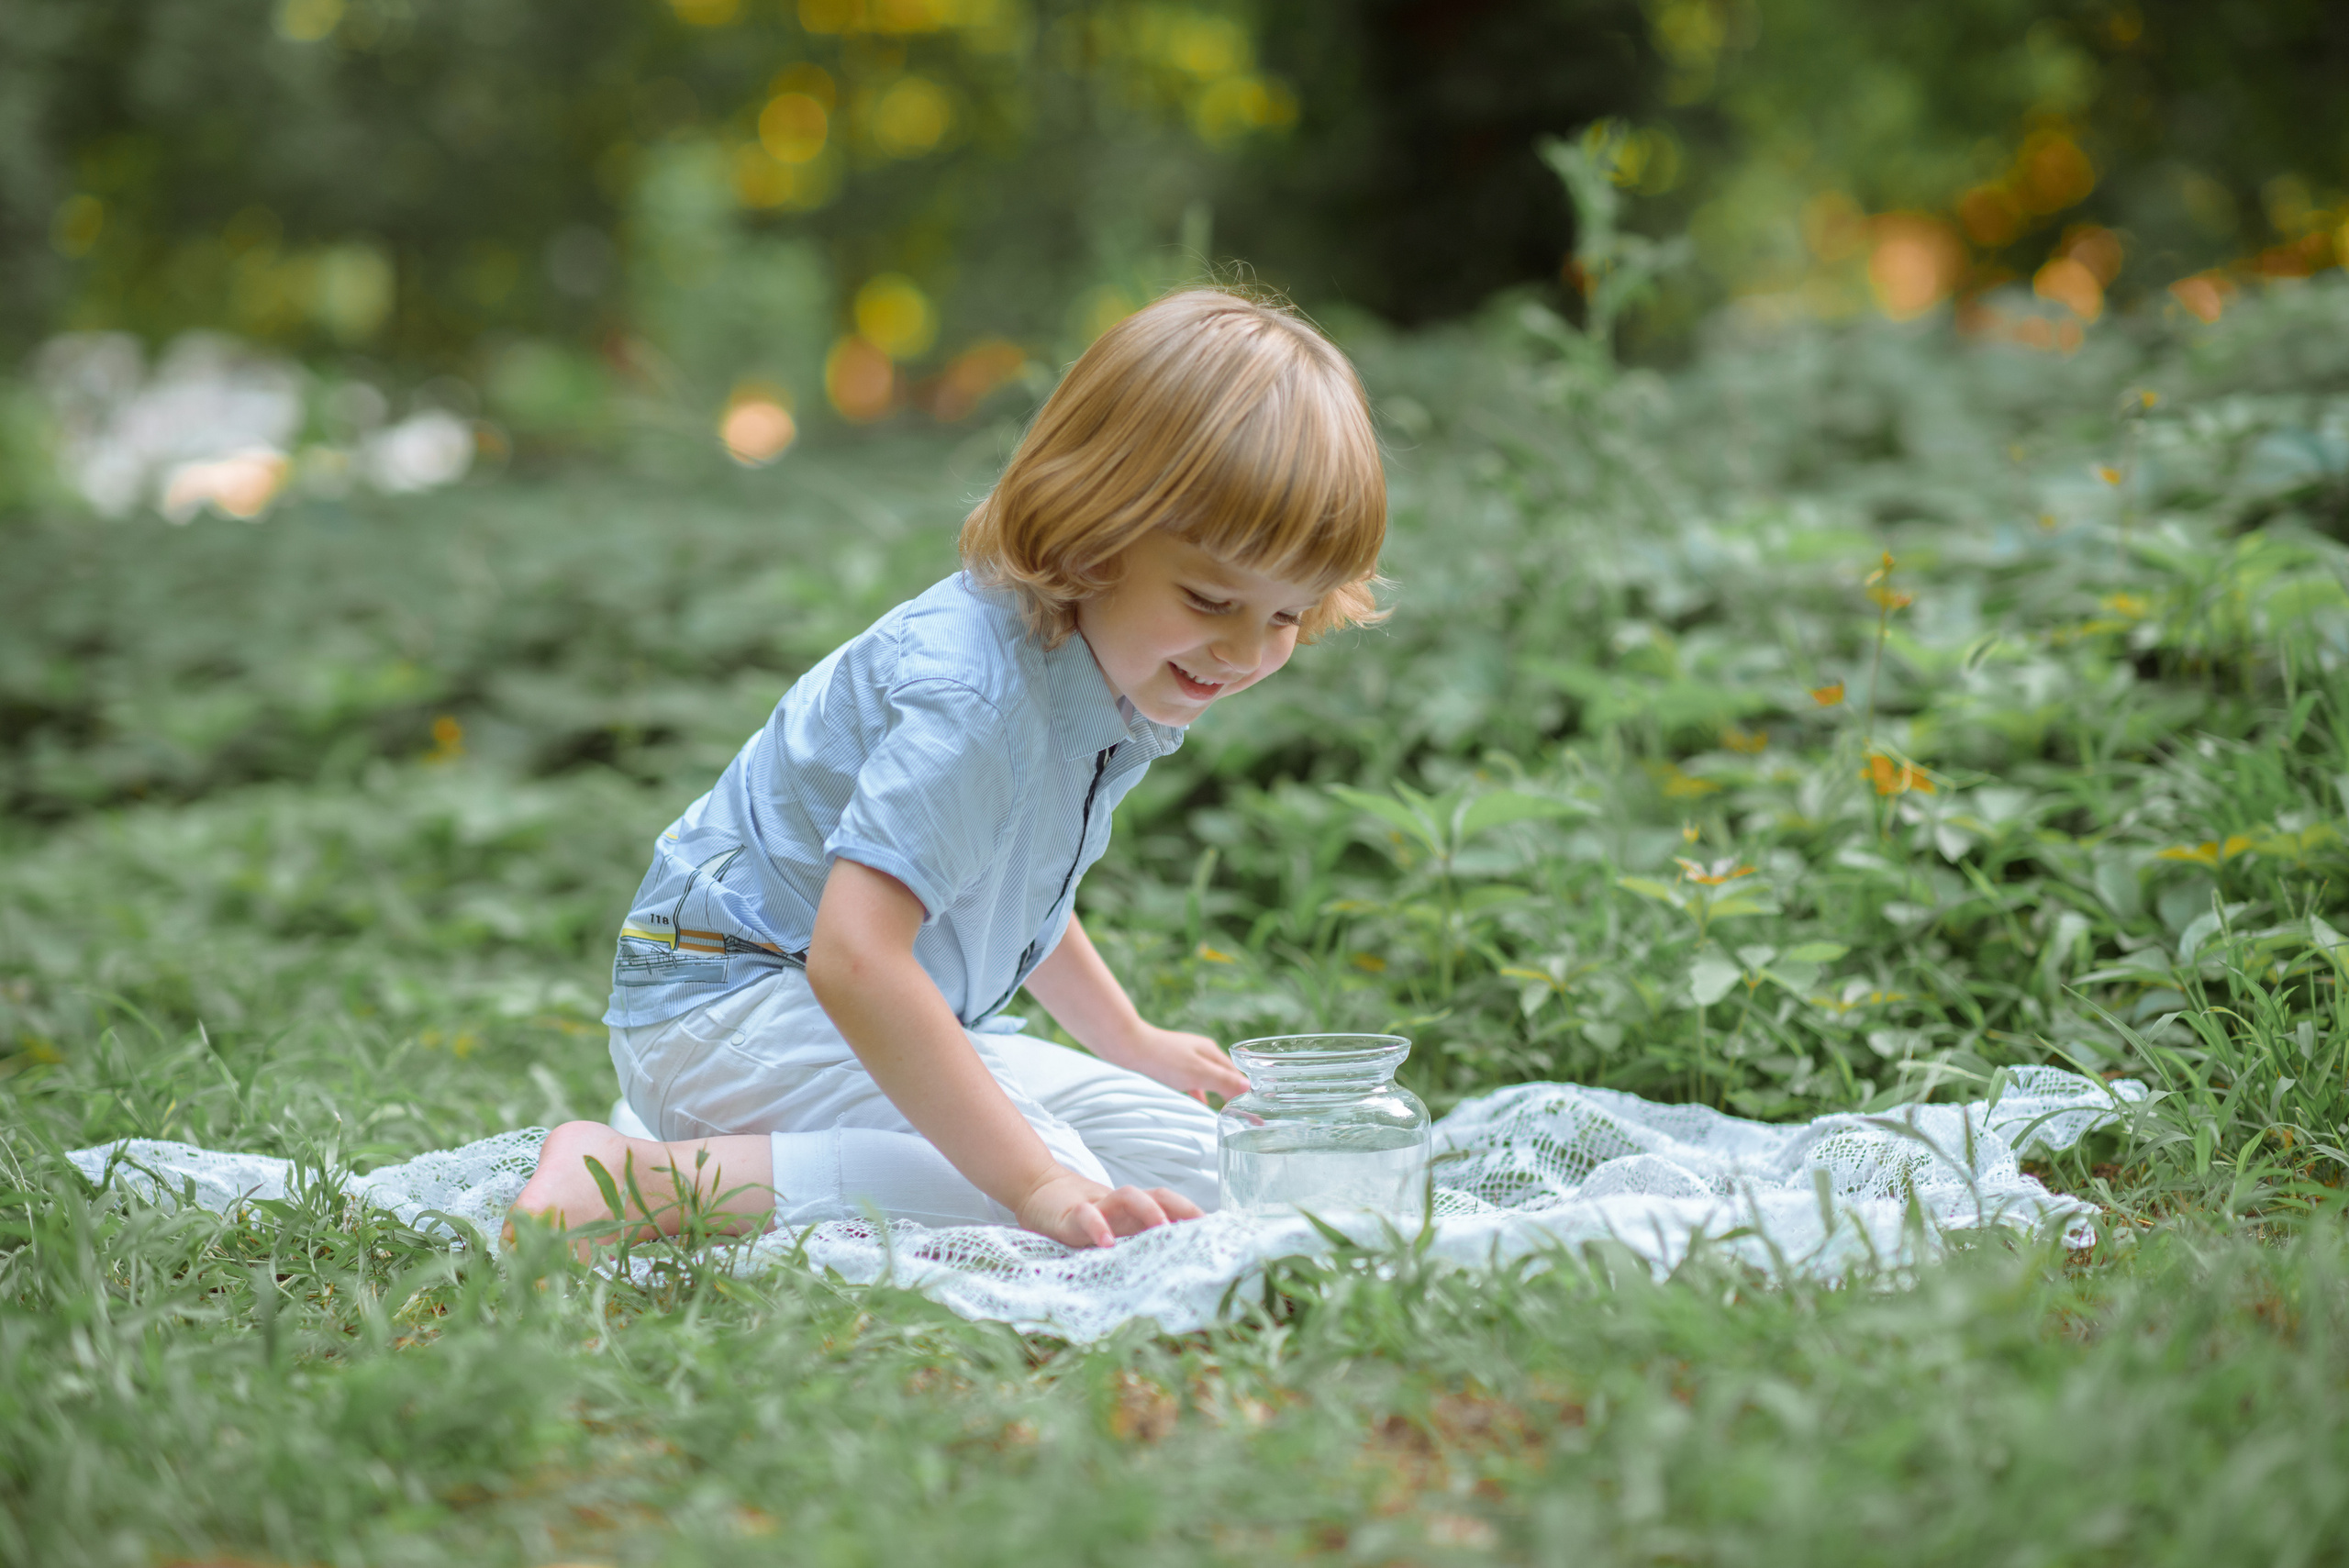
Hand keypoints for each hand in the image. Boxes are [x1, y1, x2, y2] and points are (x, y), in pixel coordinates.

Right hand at [1014, 1165, 1203, 1248]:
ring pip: (1129, 1197)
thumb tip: (1174, 1269)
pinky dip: (1097, 1227)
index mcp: (1134, 1214)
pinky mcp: (1069, 1215)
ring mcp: (1098, 1208)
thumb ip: (1136, 1244)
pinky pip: (1086, 1217)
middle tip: (1201, 1227)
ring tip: (1161, 1228)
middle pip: (1158, 1196)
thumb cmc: (1083, 1220)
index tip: (1219, 1230)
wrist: (1038, 1193)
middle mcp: (1122, 1208)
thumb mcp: (1112, 1233)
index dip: (1193, 1214)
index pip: (1170, 1206)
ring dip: (1148, 1210)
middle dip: (1182, 1208)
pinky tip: (1106, 1243)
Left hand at [1107, 1024, 1249, 1103]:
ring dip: (1215, 1096)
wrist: (1125, 1047)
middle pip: (1223, 1077)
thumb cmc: (1162, 1059)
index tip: (1255, 1115)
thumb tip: (1249, 1088)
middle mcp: (1199, 1054)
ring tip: (1223, 1115)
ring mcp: (1183, 1059)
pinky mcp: (1168, 1067)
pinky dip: (1197, 1095)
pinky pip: (1190, 1083)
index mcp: (1210, 1052)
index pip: (1236, 1076)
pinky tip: (1196, 1104)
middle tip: (1244, 1117)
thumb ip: (1222, 1081)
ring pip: (1206, 1081)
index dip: (1245, 1095)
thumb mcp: (1197, 1073)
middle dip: (1233, 1095)